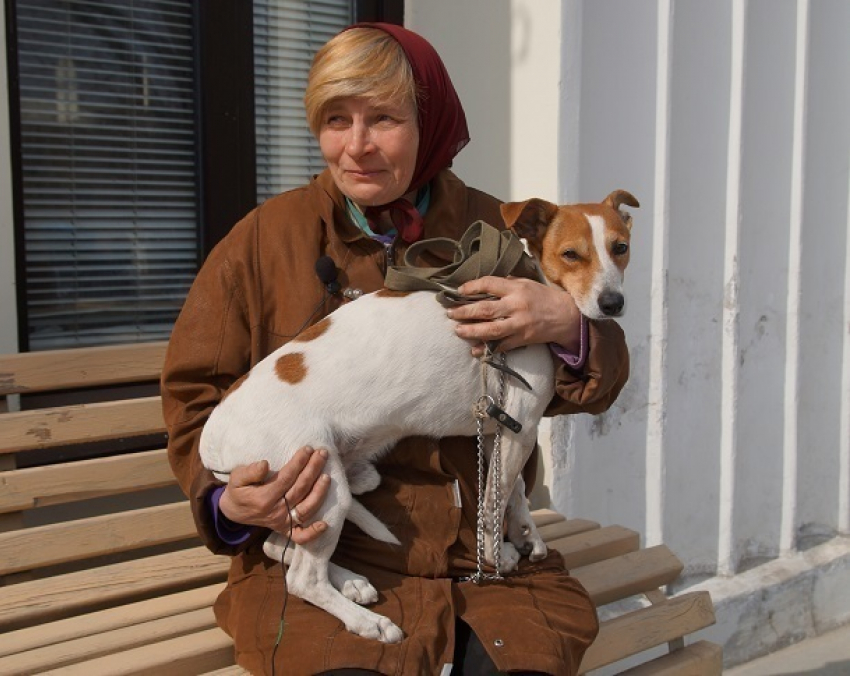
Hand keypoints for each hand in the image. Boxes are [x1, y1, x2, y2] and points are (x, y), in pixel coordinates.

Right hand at [219, 446, 330, 544]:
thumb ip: (249, 472)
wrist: (233, 512)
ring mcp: (282, 522)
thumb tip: (265, 464)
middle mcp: (276, 512)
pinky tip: (325, 524)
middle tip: (322, 454)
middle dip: (313, 469)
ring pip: (306, 508)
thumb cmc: (238, 490)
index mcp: (264, 498)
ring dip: (320, 492)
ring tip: (327, 475)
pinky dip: (312, 533)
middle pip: (300, 489)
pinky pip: (300, 536)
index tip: (307, 449)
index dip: (299, 462)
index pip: (287, 478)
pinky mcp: (285, 530)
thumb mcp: (236, 478)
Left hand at [446, 276, 580, 354]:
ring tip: (457, 331)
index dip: (471, 287)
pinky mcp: (522, 339)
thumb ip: (506, 284)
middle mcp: (516, 306)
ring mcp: (519, 325)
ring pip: (490, 330)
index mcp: (517, 289)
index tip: (459, 291)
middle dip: (464, 312)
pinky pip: (501, 346)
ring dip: (471, 331)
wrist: (566, 316)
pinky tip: (475, 351)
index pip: (489, 284)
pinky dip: (487, 349)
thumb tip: (484, 286)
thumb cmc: (544, 297)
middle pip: (485, 310)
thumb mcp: (527, 283)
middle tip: (450, 313)